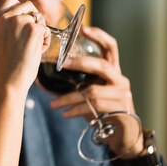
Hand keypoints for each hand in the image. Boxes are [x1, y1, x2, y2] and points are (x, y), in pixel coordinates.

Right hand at [0, 0, 50, 92]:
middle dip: (33, 17)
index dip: (19, 5)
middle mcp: (4, 18)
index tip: (22, 17)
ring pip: (39, 17)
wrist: (7, 81)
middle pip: (27, 4)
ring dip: (40, 30)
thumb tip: (20, 18)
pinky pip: (46, 29)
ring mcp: (18, 21)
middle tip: (32, 34)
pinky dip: (46, 41)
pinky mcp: (33, 29)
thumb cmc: (3, 67)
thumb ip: (4, 26)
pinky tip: (37, 52)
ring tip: (32, 47)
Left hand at [49, 26, 142, 156]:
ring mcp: (122, 95)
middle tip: (61, 63)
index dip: (99, 36)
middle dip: (80, 63)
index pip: (111, 47)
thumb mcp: (91, 93)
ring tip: (53, 104)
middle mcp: (120, 80)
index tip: (84, 29)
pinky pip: (94, 108)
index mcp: (113, 71)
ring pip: (92, 91)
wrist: (123, 136)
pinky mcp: (121, 110)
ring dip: (69, 98)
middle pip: (101, 65)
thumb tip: (44, 80)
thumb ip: (77, 83)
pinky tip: (65, 113)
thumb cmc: (102, 110)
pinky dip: (77, 110)